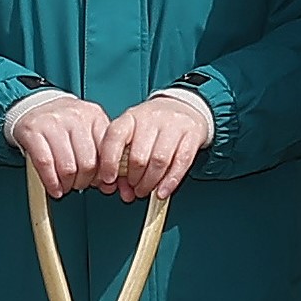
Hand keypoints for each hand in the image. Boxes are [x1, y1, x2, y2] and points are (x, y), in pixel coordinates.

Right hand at [2, 87, 114, 192]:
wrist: (35, 106)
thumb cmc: (64, 124)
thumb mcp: (88, 130)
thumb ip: (101, 153)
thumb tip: (109, 185)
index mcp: (94, 116)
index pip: (106, 153)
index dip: (103, 174)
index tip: (98, 182)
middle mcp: (76, 116)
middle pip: (87, 163)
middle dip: (83, 182)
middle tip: (78, 185)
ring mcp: (53, 122)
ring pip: (67, 167)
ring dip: (67, 184)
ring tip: (65, 186)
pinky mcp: (33, 131)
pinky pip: (45, 164)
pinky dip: (51, 182)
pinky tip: (54, 187)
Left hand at [100, 88, 217, 202]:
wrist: (183, 108)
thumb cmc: (152, 127)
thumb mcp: (133, 135)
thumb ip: (123, 163)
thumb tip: (124, 192)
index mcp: (130, 117)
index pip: (114, 136)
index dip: (109, 161)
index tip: (108, 179)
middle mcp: (151, 118)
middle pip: (139, 156)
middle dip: (134, 180)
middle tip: (134, 189)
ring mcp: (173, 124)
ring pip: (160, 161)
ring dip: (151, 183)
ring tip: (146, 190)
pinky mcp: (192, 133)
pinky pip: (181, 162)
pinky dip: (171, 182)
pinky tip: (163, 191)